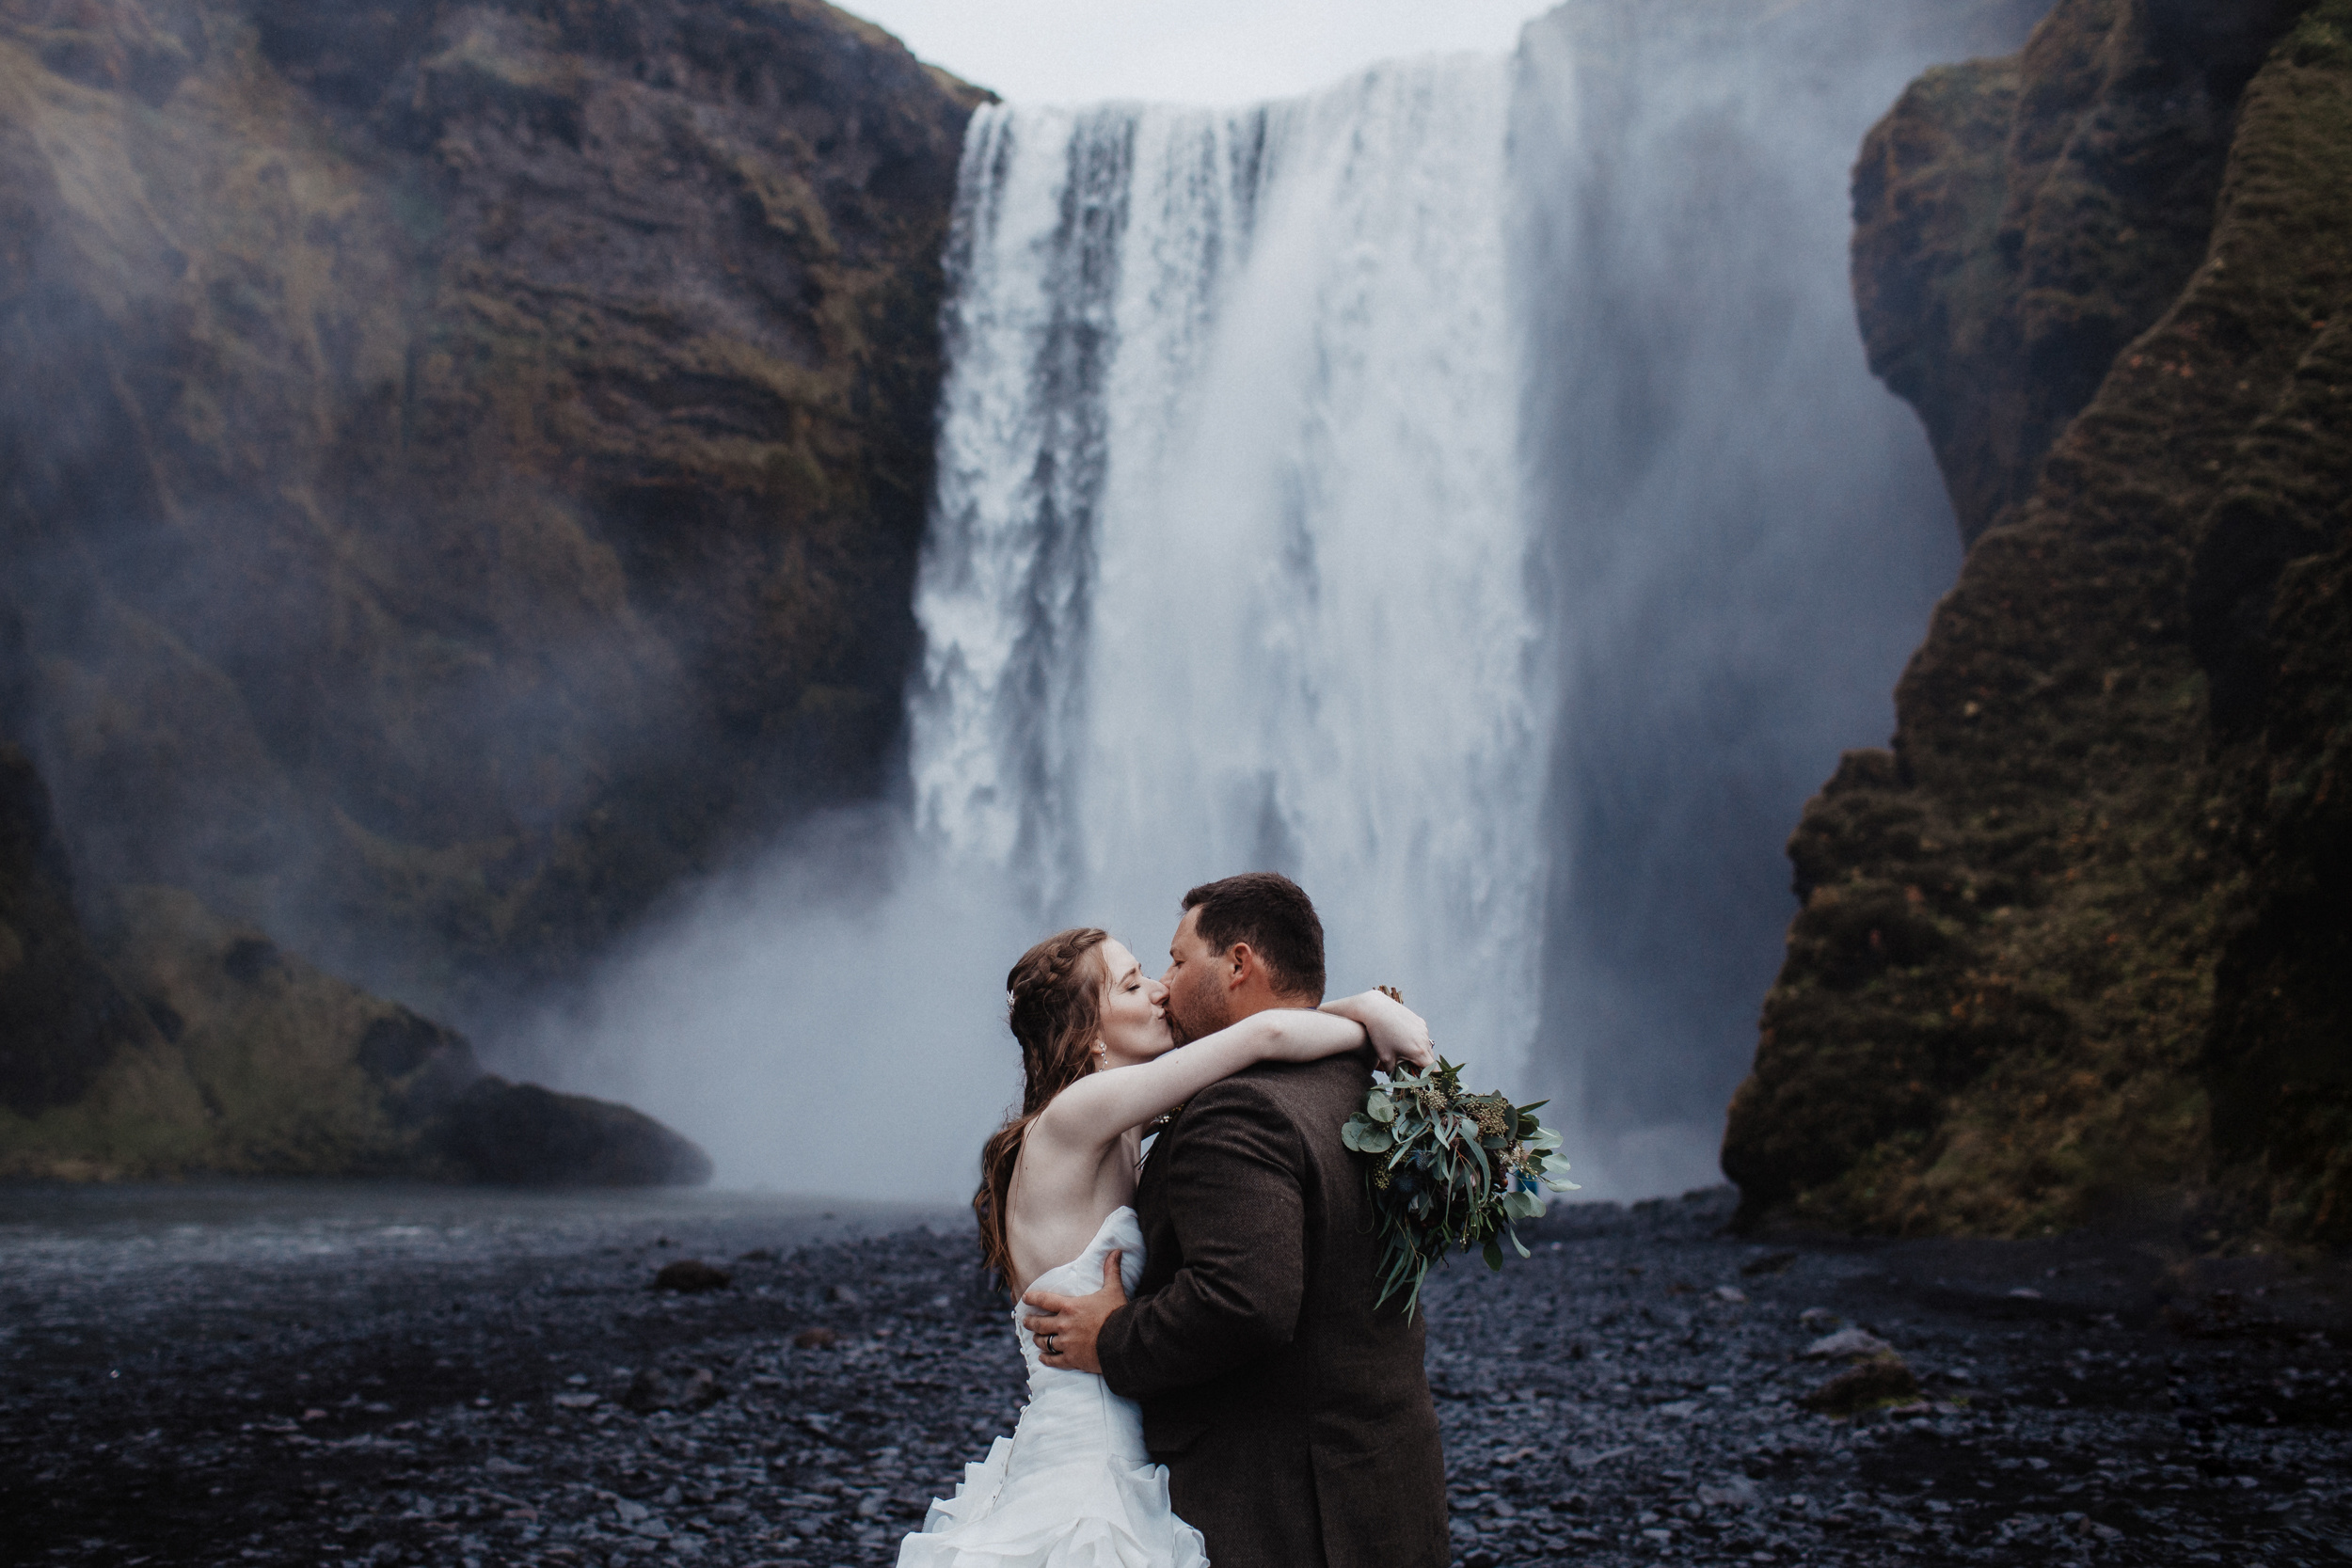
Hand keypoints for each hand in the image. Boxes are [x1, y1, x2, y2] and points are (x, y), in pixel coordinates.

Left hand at [1020, 1249, 1124, 1374]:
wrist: (1123, 1341)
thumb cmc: (1117, 1314)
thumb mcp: (1114, 1290)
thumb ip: (1111, 1271)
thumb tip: (1116, 1251)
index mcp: (1070, 1307)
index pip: (1045, 1300)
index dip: (1033, 1298)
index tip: (1025, 1298)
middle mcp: (1063, 1324)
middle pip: (1040, 1323)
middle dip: (1030, 1322)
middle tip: (1025, 1321)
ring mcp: (1066, 1343)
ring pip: (1044, 1342)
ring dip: (1038, 1340)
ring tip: (1035, 1339)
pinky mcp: (1072, 1359)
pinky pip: (1053, 1360)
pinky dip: (1046, 1359)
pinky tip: (1043, 1358)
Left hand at [1356, 990, 1433, 1071]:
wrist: (1376, 1009)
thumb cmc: (1379, 1035)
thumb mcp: (1385, 1058)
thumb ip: (1394, 1072)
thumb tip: (1398, 1079)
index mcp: (1418, 1051)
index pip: (1431, 1070)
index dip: (1429, 1078)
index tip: (1425, 1083)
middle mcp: (1424, 1040)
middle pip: (1430, 1059)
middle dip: (1423, 1066)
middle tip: (1414, 1071)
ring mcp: (1423, 1029)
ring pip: (1426, 1046)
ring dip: (1420, 1053)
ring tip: (1407, 1055)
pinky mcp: (1420, 1021)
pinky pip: (1422, 1035)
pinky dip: (1417, 1041)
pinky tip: (1405, 1040)